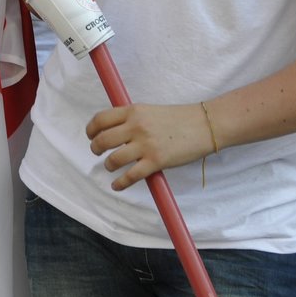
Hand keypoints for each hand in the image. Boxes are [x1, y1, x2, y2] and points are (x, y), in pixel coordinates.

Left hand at [88, 102, 214, 190]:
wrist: (204, 125)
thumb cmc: (179, 118)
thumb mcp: (150, 111)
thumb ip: (133, 118)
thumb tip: (115, 130)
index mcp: (133, 111)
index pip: (101, 119)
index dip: (91, 129)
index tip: (91, 135)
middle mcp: (136, 126)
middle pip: (102, 140)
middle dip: (95, 148)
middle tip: (97, 152)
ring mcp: (145, 145)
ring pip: (113, 159)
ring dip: (108, 165)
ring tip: (110, 166)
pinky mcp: (156, 161)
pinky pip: (130, 176)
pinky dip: (120, 183)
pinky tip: (117, 185)